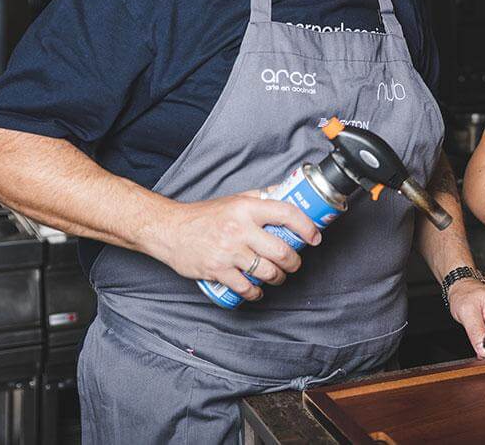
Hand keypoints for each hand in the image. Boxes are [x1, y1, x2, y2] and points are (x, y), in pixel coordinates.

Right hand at [147, 191, 321, 300]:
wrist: (169, 230)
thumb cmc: (205, 215)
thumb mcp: (235, 199)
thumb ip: (262, 196)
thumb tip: (289, 192)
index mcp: (247, 208)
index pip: (286, 213)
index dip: (306, 226)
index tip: (314, 237)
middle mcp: (239, 229)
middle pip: (281, 250)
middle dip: (294, 261)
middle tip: (294, 263)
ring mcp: (228, 252)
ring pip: (267, 271)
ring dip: (278, 278)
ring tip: (278, 276)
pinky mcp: (217, 270)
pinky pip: (246, 287)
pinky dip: (256, 292)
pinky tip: (258, 290)